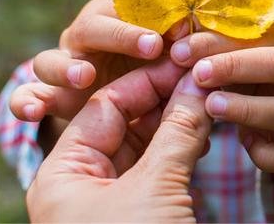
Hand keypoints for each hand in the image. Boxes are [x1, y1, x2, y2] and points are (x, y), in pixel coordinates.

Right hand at [9, 0, 187, 121]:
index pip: (134, 6)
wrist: (120, 104)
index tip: (186, 29)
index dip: (159, 16)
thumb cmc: (153, 72)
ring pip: (53, 57)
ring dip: (69, 66)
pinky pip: (27, 94)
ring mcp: (64, 64)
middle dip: (123, 34)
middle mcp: (87, 38)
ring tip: (86, 76)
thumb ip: (186, 52)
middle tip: (152, 46)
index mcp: (119, 20)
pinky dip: (26, 100)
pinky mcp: (49, 94)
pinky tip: (33, 111)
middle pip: (94, 25)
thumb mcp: (173, 61)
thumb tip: (215, 46)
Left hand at [27, 58, 211, 222]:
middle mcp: (81, 183)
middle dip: (165, 99)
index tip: (187, 64)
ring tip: (210, 103)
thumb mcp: (155, 187)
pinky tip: (205, 136)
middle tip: (203, 79)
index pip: (105, 105)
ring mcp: (110, 199)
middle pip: (126, 121)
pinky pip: (158, 169)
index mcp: (63, 175)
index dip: (150, 80)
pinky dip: (182, 151)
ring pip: (146, 145)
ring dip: (178, 124)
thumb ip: (178, 131)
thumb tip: (199, 85)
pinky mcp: (138, 212)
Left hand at [169, 24, 273, 174]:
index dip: (217, 42)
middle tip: (198, 75)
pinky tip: (242, 143)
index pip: (257, 35)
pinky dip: (262, 152)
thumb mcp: (236, 59)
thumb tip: (175, 44)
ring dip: (246, 109)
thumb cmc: (250, 81)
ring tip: (211, 107)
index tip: (180, 51)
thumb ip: (211, 49)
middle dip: (237, 67)